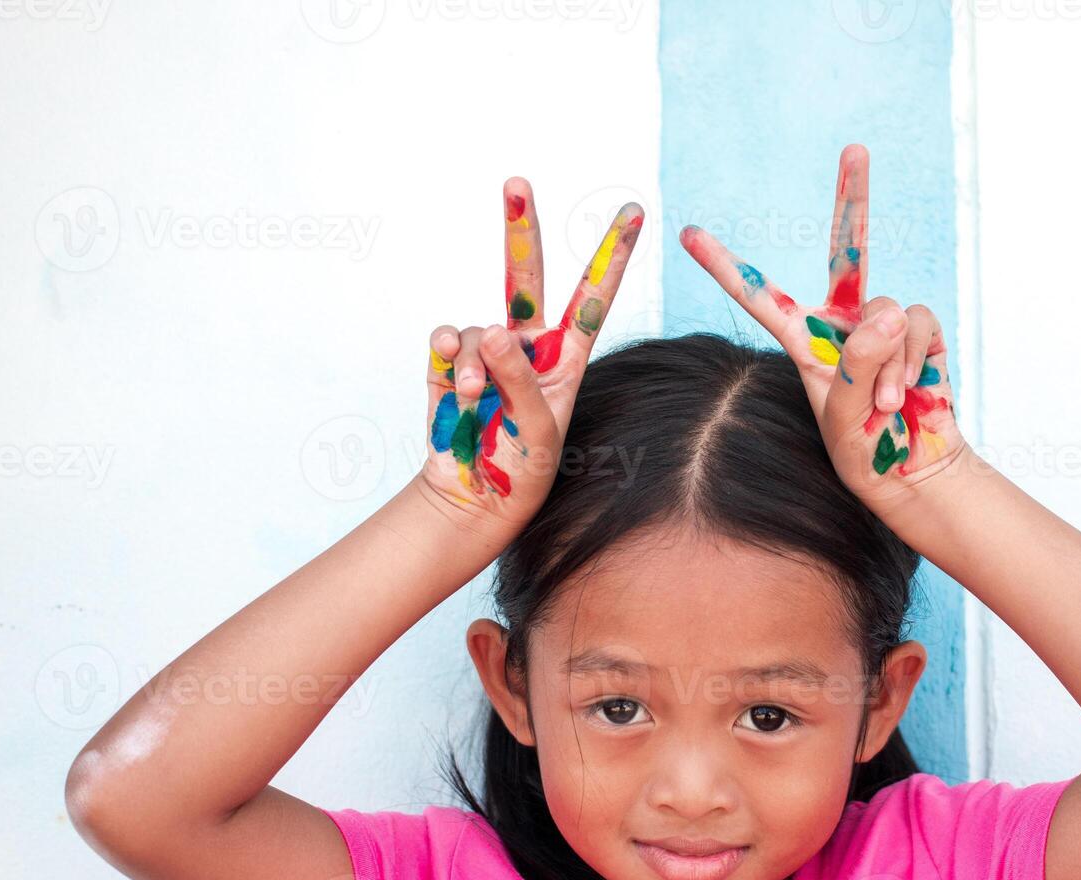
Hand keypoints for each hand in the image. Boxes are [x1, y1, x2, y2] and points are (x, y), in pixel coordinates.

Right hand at [422, 177, 643, 532]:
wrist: (475, 498)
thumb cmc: (524, 467)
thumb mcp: (538, 428)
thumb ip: (520, 380)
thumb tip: (492, 331)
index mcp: (566, 358)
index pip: (592, 298)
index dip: (612, 256)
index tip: (634, 212)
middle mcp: (526, 346)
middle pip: (524, 276)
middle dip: (519, 227)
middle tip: (515, 181)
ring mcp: (486, 353)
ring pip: (477, 329)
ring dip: (475, 362)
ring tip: (477, 398)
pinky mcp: (450, 364)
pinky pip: (446, 340)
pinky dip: (446, 354)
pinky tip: (453, 378)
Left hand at [678, 143, 964, 518]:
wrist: (911, 471)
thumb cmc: (862, 450)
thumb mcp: (846, 417)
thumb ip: (860, 365)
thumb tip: (886, 310)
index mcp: (803, 340)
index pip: (760, 295)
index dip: (725, 266)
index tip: (687, 233)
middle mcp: (843, 321)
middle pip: (848, 248)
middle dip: (854, 196)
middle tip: (855, 147)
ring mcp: (882, 324)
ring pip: (887, 310)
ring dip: (887, 365)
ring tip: (882, 407)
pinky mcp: (918, 332)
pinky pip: (916, 322)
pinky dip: (912, 359)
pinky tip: (906, 394)